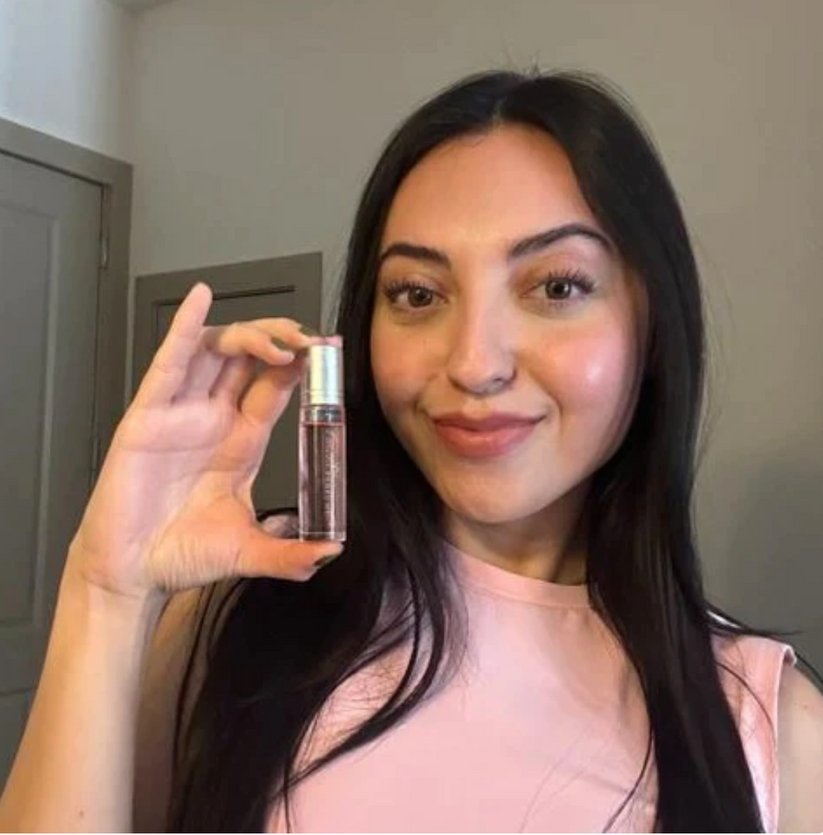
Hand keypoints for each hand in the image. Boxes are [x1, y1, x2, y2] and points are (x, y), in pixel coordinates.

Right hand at [67, 282, 342, 599]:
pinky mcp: (147, 416)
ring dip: (247, 335)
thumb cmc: (182, 555)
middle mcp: (213, 418)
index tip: (327, 349)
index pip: (275, 386)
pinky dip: (183, 328)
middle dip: (279, 338)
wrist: (132, 574)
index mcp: (241, 441)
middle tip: (307, 338)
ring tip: (277, 341)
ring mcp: (181, 413)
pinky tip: (199, 299)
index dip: (299, 363)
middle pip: (249, 358)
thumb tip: (331, 554)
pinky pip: (167, 364)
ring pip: (214, 351)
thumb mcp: (248, 551)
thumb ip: (291, 555)